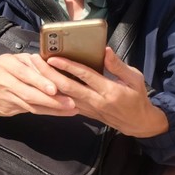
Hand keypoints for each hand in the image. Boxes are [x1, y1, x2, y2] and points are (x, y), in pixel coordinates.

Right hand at [0, 53, 79, 116]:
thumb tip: (52, 66)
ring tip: (70, 109)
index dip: (40, 82)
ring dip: (52, 109)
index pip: (24, 74)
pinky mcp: (6, 110)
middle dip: (51, 100)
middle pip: (29, 93)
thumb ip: (30, 63)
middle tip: (71, 103)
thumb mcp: (11, 59)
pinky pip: (28, 111)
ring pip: (30, 105)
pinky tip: (58, 113)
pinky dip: (44, 112)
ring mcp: (5, 98)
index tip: (55, 88)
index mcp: (5, 65)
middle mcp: (4, 81)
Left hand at [45, 47, 168, 137]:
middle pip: (68, 87)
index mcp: (110, 91)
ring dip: (48, 85)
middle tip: (36, 62)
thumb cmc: (137, 98)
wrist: (138, 124)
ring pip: (63, 97)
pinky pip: (65, 104)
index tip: (53, 57)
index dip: (68, 66)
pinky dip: (53, 95)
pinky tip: (43, 85)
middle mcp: (96, 101)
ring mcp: (89, 109)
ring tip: (35, 71)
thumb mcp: (135, 79)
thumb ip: (118, 65)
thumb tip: (105, 50)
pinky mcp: (85, 113)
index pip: (85, 76)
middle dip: (50, 75)